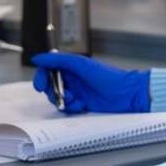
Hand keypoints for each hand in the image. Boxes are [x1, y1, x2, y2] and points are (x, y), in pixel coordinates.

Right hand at [31, 53, 149, 113]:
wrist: (126, 94)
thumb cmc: (108, 76)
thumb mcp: (81, 65)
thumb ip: (59, 60)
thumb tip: (38, 58)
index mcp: (71, 67)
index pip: (49, 70)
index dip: (42, 77)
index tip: (41, 85)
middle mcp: (72, 78)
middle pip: (50, 85)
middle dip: (52, 91)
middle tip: (62, 94)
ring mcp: (76, 91)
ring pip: (57, 98)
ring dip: (63, 100)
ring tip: (75, 99)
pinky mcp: (81, 104)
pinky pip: (67, 107)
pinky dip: (71, 107)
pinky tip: (81, 105)